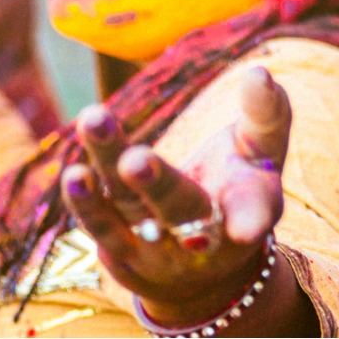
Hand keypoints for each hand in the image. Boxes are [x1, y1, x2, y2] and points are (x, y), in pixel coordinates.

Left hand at [62, 67, 292, 327]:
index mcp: (251, 209)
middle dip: (158, 185)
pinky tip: (73, 173)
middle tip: (136, 160)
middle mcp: (204, 238)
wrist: (203, 266)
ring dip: (109, 166)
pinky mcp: (122, 256)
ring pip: (130, 205)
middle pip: (179, 207)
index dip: (251, 217)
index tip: (248, 227)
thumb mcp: (261, 153)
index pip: (254, 208)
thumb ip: (266, 114)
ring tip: (93, 123)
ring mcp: (159, 250)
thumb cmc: (239, 188)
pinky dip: (86, 201)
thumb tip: (259, 72)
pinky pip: (102, 227)